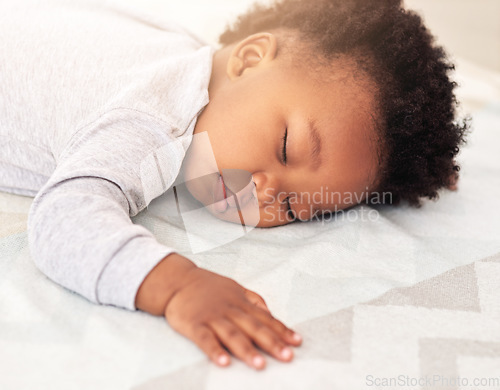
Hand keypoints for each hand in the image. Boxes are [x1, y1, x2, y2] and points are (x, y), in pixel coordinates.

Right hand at [164, 267, 301, 369]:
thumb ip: (253, 299)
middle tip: (287, 356)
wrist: (178, 280)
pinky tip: (224, 362)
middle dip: (271, 342)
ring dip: (246, 349)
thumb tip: (270, 312)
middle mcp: (230, 310)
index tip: (297, 342)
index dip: (282, 330)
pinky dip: (214, 351)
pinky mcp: (194, 324)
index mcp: (241, 302)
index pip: (265, 318)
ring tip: (260, 364)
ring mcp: (212, 317)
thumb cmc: (208, 286)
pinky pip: (205, 339)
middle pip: (253, 327)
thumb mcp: (235, 287)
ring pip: (232, 334)